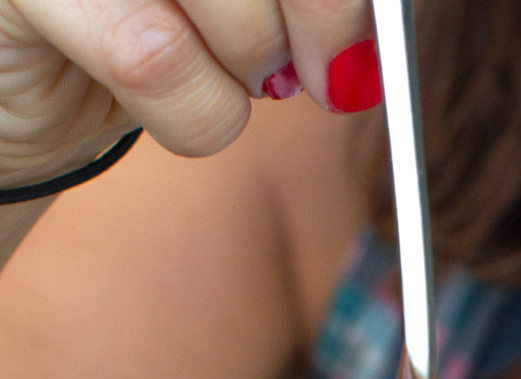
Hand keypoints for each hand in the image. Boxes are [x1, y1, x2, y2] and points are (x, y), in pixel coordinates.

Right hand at [0, 0, 368, 189]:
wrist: (20, 92)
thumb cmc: (141, 25)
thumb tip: (372, 26)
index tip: (365, 39)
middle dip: (318, 11)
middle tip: (324, 75)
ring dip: (247, 64)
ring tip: (229, 79)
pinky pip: (154, 57)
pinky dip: (197, 113)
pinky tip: (174, 105)